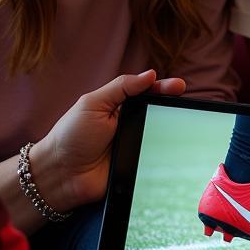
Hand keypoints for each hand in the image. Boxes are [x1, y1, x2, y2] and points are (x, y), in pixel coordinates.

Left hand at [39, 70, 185, 210]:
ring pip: (161, 137)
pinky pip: (156, 161)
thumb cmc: (71, 135)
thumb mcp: (93, 103)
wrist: (60, 174)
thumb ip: (120, 88)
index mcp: (118, 107)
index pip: (146, 93)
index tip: (179, 86)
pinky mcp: (136, 168)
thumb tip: (150, 75)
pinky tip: (179, 150)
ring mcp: (134, 146)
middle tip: (188, 105)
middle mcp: (129, 125)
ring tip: (187, 124)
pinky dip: (167, 156)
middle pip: (158, 114)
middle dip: (174, 108)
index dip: (163, 89)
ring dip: (173, 131)